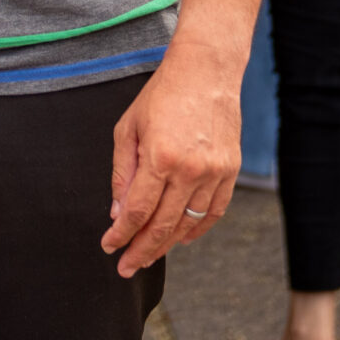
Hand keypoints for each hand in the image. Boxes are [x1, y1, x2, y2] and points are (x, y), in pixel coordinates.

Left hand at [102, 41, 239, 277]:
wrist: (205, 72)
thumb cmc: (161, 95)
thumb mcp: (128, 128)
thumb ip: (122, 173)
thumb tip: (119, 213)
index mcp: (159, 157)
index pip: (137, 212)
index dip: (121, 235)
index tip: (110, 247)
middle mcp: (189, 170)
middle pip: (162, 226)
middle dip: (141, 251)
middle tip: (126, 267)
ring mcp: (214, 172)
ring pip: (188, 225)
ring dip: (167, 245)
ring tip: (149, 255)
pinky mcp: (230, 171)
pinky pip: (214, 212)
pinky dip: (197, 230)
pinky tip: (181, 238)